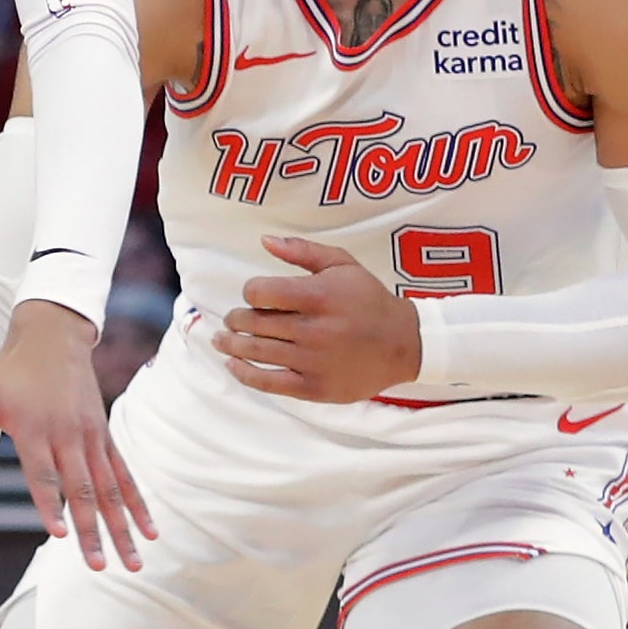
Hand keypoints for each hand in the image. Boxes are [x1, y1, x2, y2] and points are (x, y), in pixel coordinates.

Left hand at [0, 299, 149, 570]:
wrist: (53, 336)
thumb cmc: (12, 369)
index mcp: (35, 430)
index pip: (43, 475)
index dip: (50, 505)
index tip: (58, 535)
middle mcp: (68, 437)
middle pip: (82, 491)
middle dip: (91, 531)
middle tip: (99, 566)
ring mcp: (91, 438)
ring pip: (110, 489)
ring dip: (122, 527)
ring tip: (134, 562)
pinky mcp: (104, 437)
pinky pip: (125, 475)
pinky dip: (137, 503)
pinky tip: (150, 530)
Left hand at [216, 236, 424, 403]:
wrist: (404, 344)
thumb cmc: (369, 300)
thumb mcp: (343, 265)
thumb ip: (302, 251)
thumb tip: (264, 241)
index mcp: (319, 296)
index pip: (260, 293)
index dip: (250, 292)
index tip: (255, 296)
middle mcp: (314, 329)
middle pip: (254, 324)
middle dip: (236, 320)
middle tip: (233, 320)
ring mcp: (313, 361)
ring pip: (256, 353)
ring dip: (232, 345)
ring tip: (223, 340)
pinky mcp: (314, 387)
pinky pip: (268, 383)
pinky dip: (244, 374)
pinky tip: (234, 365)